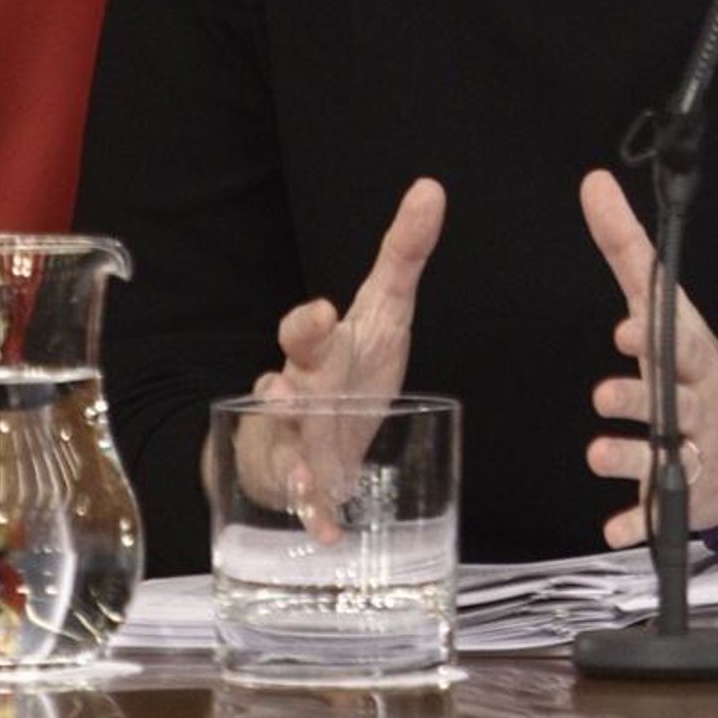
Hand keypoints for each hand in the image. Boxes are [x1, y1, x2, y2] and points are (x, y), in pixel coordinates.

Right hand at [215, 176, 446, 539]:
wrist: (313, 430)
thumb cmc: (352, 363)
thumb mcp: (384, 308)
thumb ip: (404, 252)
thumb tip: (431, 188)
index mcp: (321, 348)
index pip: (304, 328)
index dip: (308, 321)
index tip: (322, 313)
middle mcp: (298, 392)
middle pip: (285, 385)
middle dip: (287, 386)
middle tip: (290, 390)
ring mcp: (293, 441)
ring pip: (287, 445)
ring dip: (295, 457)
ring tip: (309, 469)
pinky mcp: (303, 485)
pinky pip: (306, 504)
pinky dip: (316, 517)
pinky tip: (328, 530)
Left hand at [579, 166, 717, 549]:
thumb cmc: (698, 369)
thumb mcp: (670, 309)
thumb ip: (628, 251)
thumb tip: (593, 183)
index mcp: (694, 359)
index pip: (678, 343)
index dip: (654, 337)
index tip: (626, 329)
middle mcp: (696, 408)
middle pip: (672, 402)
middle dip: (640, 400)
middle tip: (604, 396)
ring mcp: (693, 456)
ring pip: (665, 461)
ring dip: (632, 460)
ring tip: (597, 453)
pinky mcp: (683, 501)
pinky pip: (660, 518)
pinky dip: (638, 525)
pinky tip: (613, 532)